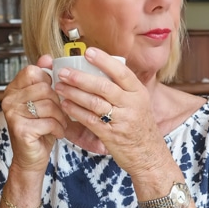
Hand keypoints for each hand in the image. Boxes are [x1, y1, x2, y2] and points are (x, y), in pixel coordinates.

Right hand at [1, 58, 68, 174]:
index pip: (32, 71)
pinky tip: (55, 133)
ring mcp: (12, 114)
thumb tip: (47, 57)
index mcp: (13, 89)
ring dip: (60, 117)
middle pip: (44, 88)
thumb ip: (44, 79)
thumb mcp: (44, 101)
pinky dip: (58, 128)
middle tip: (60, 114)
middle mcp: (8, 99)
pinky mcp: (20, 129)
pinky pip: (48, 121)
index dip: (48, 81)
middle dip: (58, 102)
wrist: (31, 158)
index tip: (53, 94)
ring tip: (59, 124)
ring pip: (48, 105)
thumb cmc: (39, 129)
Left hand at [54, 48, 169, 177]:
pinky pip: (90, 120)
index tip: (88, 52)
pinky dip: (76, 111)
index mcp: (138, 92)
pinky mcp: (111, 135)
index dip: (104, 61)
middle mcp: (132, 104)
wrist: (149, 156)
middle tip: (64, 72)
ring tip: (59, 86)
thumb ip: (124, 88)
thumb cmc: (140, 126)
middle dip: (81, 78)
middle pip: (104, 86)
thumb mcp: (139, 103)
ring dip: (74, 93)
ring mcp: (122, 120)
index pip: (121, 72)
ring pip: (94, 103)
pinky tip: (65, 105)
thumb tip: (104, 66)